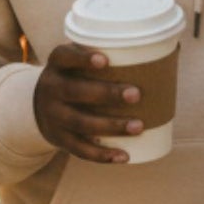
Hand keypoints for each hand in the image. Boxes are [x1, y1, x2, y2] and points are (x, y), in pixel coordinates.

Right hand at [32, 42, 146, 162]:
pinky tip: (124, 156)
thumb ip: (108, 51)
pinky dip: (102, 155)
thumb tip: (165, 47)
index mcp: (57, 63)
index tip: (106, 60)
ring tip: (139, 126)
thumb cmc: (75, 75)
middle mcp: (51, 88)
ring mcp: (53, 116)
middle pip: (75, 91)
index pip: (64, 56)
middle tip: (136, 94)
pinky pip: (80, 149)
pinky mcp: (58, 139)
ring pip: (81, 123)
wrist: (38, 105)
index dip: (82, 58)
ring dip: (111, 126)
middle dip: (106, 94)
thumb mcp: (79, 60)